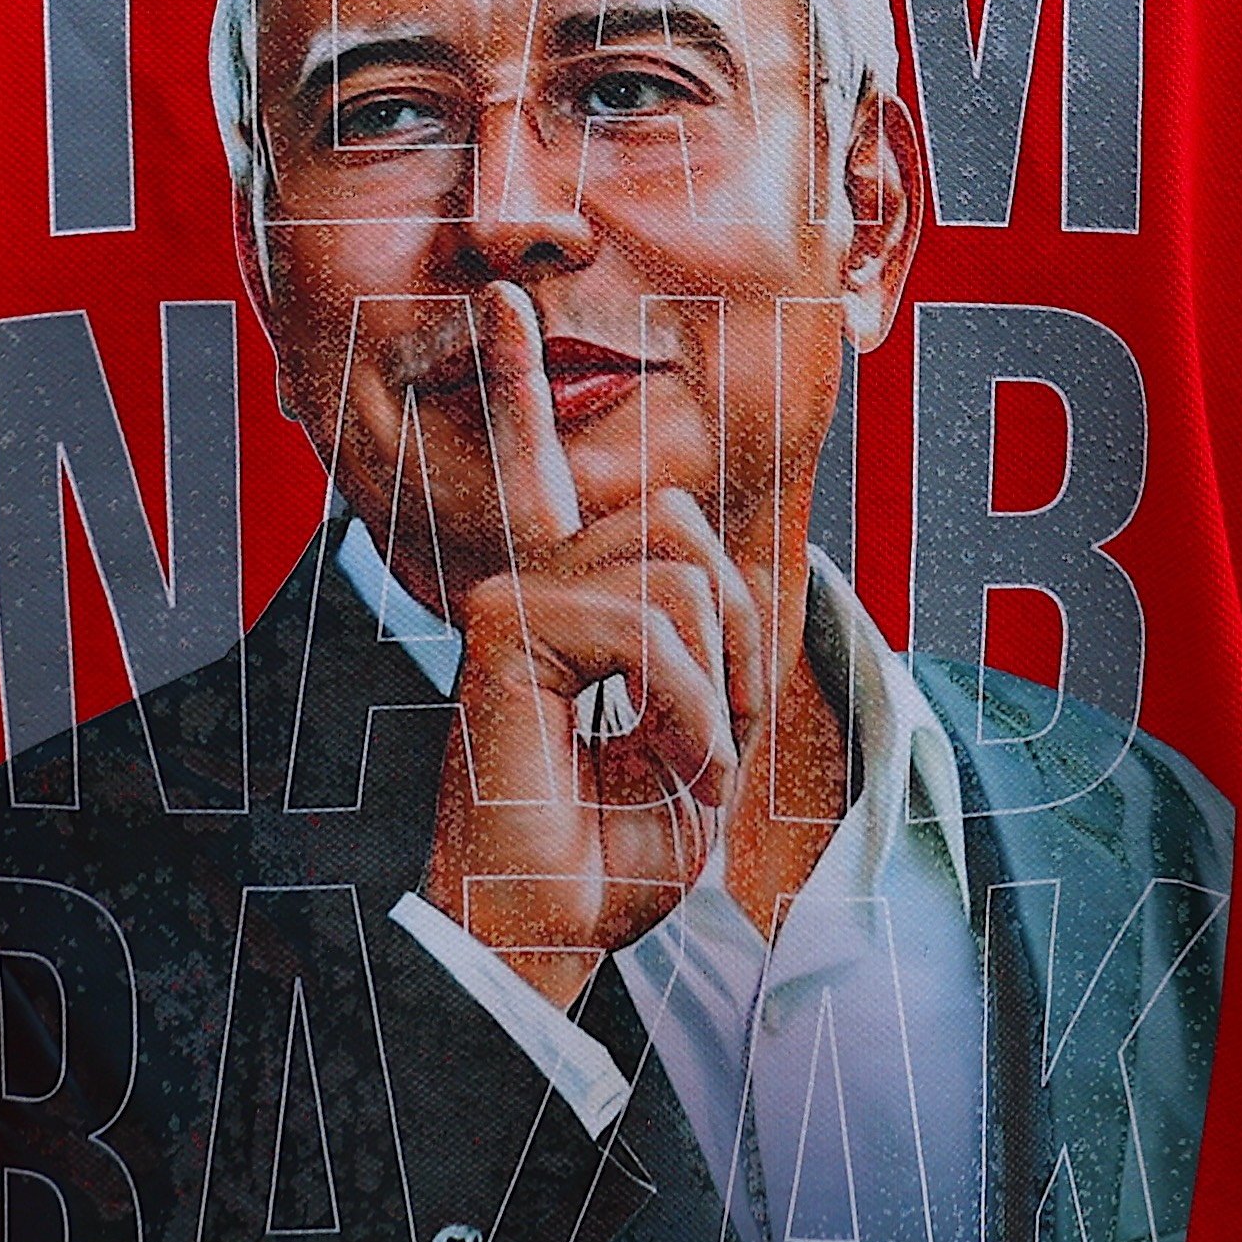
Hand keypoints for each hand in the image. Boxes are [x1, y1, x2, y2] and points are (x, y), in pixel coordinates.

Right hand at [421, 283, 762, 1009]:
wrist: (546, 936)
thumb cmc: (610, 858)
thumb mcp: (692, 748)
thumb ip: (703, 654)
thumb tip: (712, 572)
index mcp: (568, 606)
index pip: (569, 478)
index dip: (525, 384)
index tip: (503, 305)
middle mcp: (532, 585)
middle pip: (678, 521)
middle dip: (738, 628)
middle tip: (725, 732)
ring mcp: (513, 598)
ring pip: (679, 573)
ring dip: (720, 687)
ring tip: (691, 766)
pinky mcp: (503, 627)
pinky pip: (650, 630)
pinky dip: (694, 713)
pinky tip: (669, 769)